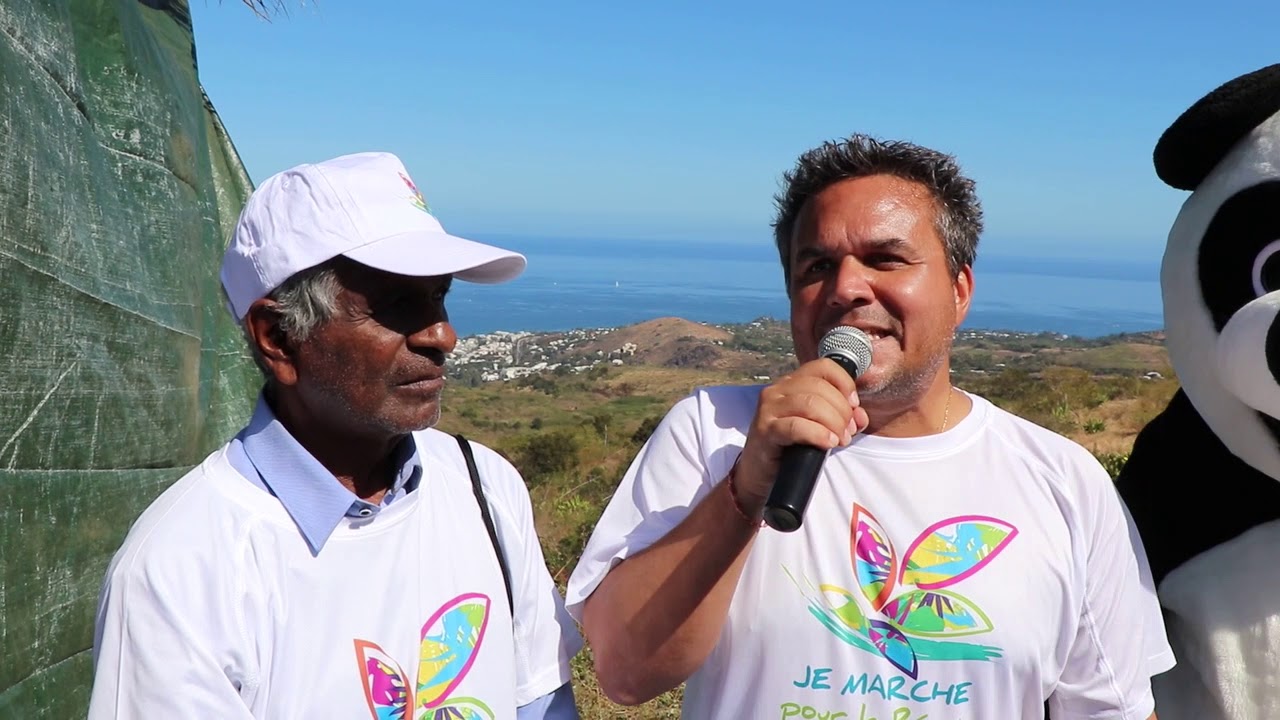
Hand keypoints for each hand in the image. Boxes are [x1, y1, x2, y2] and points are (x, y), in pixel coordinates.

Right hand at [733, 358, 869, 512]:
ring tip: (839, 440)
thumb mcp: (819, 427)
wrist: (759, 473)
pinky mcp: (765, 430)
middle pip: (820, 387)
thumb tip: (860, 415)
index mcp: (792, 383)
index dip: (844, 383)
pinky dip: (818, 434)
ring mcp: (769, 409)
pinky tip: (828, 443)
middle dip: (842, 411)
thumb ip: (842, 418)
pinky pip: (796, 426)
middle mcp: (778, 390)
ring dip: (833, 422)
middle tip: (847, 432)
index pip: (823, 367)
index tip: (854, 405)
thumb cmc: (790, 447)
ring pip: (810, 404)